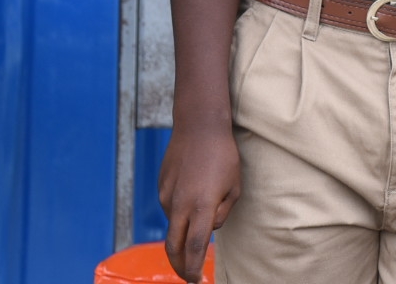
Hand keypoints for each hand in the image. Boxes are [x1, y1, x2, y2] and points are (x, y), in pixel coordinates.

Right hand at [159, 122, 240, 281]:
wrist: (199, 126)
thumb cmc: (223, 156)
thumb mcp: (234, 187)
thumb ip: (221, 214)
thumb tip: (209, 228)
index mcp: (201, 207)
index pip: (193, 248)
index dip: (193, 269)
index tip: (196, 281)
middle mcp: (179, 205)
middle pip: (173, 247)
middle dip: (179, 267)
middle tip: (188, 276)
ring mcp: (167, 196)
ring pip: (172, 225)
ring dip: (183, 230)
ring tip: (202, 207)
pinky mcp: (161, 187)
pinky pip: (170, 207)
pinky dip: (180, 211)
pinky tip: (193, 191)